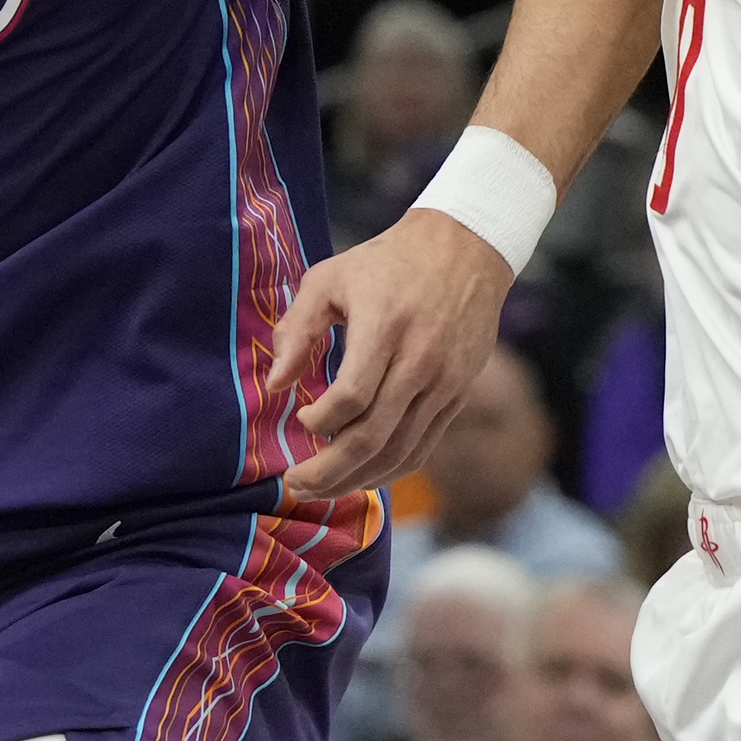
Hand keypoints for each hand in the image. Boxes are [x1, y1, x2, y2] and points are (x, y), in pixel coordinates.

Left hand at [267, 207, 512, 499]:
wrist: (465, 250)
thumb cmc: (387, 263)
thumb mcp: (330, 278)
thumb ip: (297, 328)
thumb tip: (275, 384)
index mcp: (385, 327)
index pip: (352, 396)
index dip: (320, 421)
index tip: (301, 420)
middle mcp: (420, 361)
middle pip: (373, 436)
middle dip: (328, 471)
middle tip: (295, 485)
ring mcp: (444, 383)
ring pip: (399, 451)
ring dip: (357, 479)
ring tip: (320, 489)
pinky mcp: (458, 395)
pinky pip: (423, 446)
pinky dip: (390, 469)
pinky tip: (362, 477)